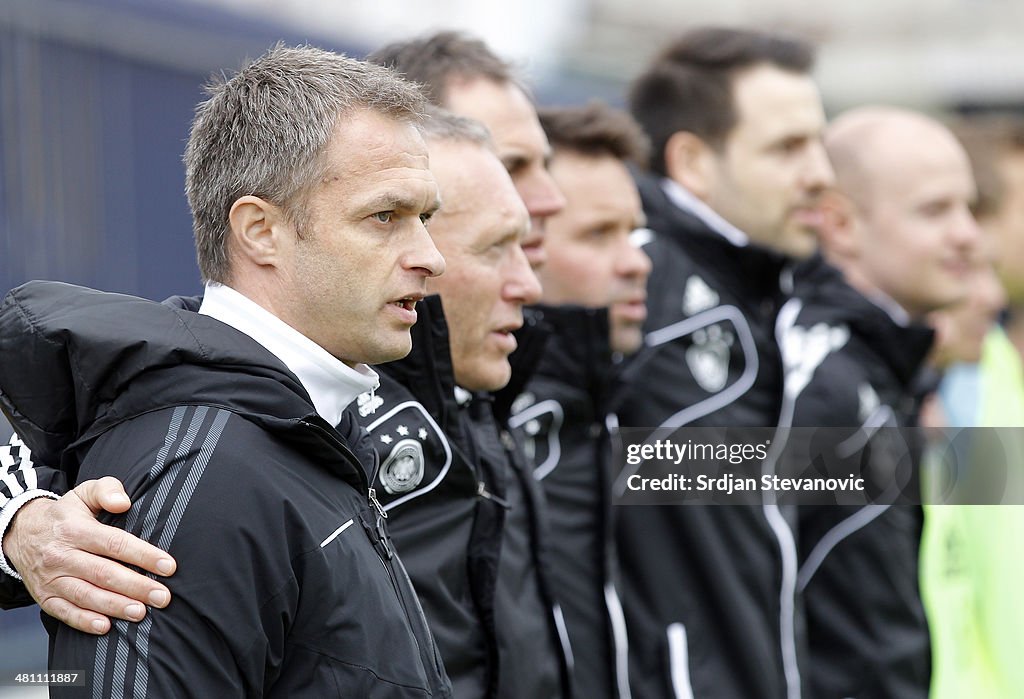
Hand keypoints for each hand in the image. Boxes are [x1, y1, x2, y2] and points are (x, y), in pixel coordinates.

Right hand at [3, 477, 176, 633]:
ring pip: (86, 595)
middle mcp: (61, 555)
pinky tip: (105, 626)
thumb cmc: (65, 515)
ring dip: (115, 606)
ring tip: (141, 612)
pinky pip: (63, 612)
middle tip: (163, 597)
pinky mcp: (44, 596)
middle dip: (136, 587)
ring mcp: (52, 578)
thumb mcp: (83, 493)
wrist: (21, 533)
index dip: (143, 555)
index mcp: (75, 529)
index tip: (168, 566)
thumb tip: (124, 502)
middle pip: (104, 573)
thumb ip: (106, 490)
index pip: (114, 543)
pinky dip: (83, 621)